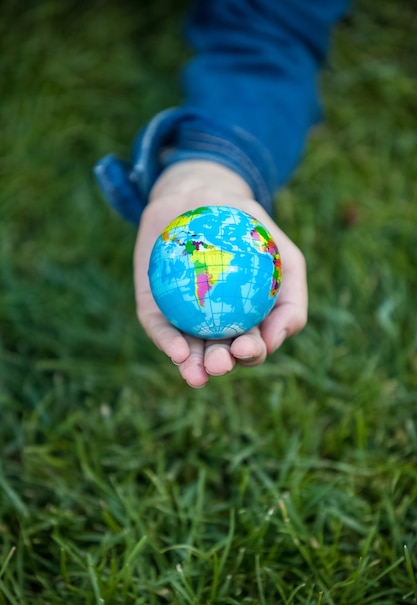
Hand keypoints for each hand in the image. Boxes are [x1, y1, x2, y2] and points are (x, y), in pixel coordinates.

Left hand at [134, 161, 306, 387]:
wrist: (202, 194)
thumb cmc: (248, 227)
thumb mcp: (285, 255)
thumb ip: (292, 295)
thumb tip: (278, 337)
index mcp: (247, 320)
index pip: (251, 345)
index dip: (252, 353)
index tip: (249, 346)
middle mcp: (215, 325)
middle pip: (219, 353)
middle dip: (221, 364)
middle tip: (220, 364)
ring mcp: (182, 318)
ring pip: (187, 349)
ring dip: (193, 366)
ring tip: (196, 373)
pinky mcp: (153, 307)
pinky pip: (159, 326)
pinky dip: (167, 341)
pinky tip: (176, 351)